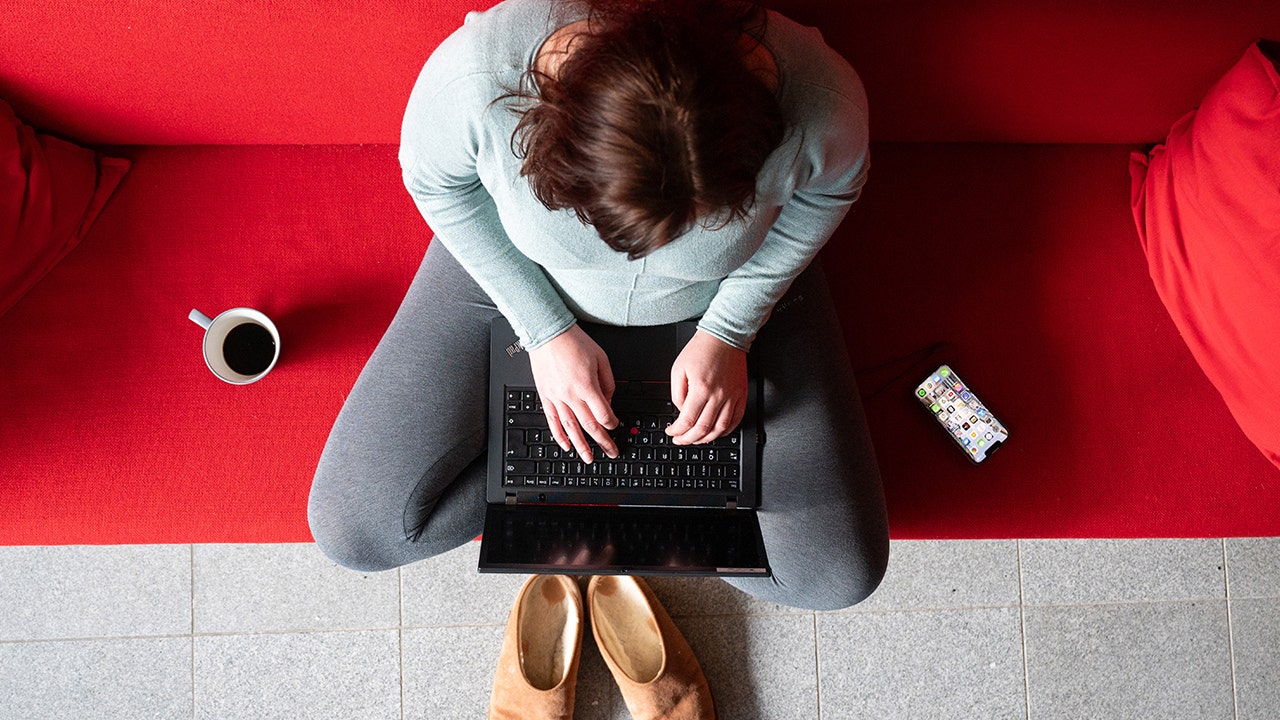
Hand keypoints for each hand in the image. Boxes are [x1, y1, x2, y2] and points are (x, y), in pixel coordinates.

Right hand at [527, 324, 618, 462]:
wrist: (549, 334)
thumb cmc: (574, 342)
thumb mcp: (602, 359)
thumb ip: (608, 383)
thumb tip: (609, 401)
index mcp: (587, 386)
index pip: (603, 415)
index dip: (612, 423)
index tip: (616, 425)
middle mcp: (571, 395)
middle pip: (590, 426)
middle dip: (603, 442)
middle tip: (611, 451)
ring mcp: (557, 398)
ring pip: (571, 428)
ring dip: (581, 446)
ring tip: (588, 458)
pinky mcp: (546, 396)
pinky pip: (552, 421)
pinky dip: (559, 435)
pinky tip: (566, 445)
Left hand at [666, 330, 747, 444]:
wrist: (724, 336)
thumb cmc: (701, 349)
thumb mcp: (678, 369)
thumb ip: (677, 393)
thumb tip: (681, 411)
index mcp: (700, 388)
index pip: (687, 420)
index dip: (677, 431)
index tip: (671, 432)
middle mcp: (718, 395)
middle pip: (703, 428)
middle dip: (688, 439)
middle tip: (681, 440)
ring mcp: (732, 396)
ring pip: (720, 428)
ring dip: (706, 438)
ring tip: (696, 439)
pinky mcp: (741, 395)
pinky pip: (736, 420)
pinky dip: (726, 430)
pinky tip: (717, 432)